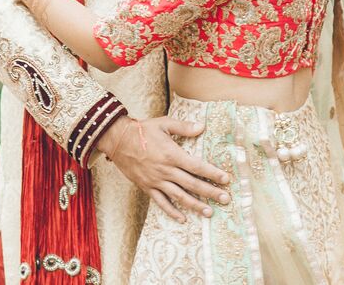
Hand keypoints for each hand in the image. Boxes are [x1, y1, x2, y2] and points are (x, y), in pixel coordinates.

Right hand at [97, 114, 229, 222]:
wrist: (118, 140)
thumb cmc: (142, 130)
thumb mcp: (163, 123)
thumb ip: (183, 127)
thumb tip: (202, 126)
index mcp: (172, 154)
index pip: (197, 166)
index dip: (212, 173)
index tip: (225, 179)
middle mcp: (166, 170)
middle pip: (192, 184)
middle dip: (210, 192)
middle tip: (225, 199)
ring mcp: (156, 181)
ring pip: (179, 196)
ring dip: (195, 205)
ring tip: (209, 212)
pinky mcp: (147, 187)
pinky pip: (161, 202)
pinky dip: (172, 211)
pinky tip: (182, 219)